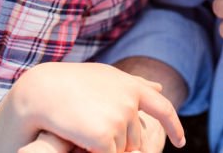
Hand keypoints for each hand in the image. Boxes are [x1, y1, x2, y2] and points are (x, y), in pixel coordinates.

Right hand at [0, 62, 183, 152]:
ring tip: (81, 128)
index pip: (163, 108)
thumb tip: (159, 86)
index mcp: (131, 85)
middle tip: (92, 127)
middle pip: (136, 137)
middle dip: (120, 140)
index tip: (181, 141)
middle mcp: (130, 101)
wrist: (40, 91)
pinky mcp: (106, 137)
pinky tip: (80, 140)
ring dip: (106, 147)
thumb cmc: (69, 83)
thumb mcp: (105, 77)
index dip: (174, 126)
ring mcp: (119, 119)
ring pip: (123, 150)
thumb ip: (134, 83)